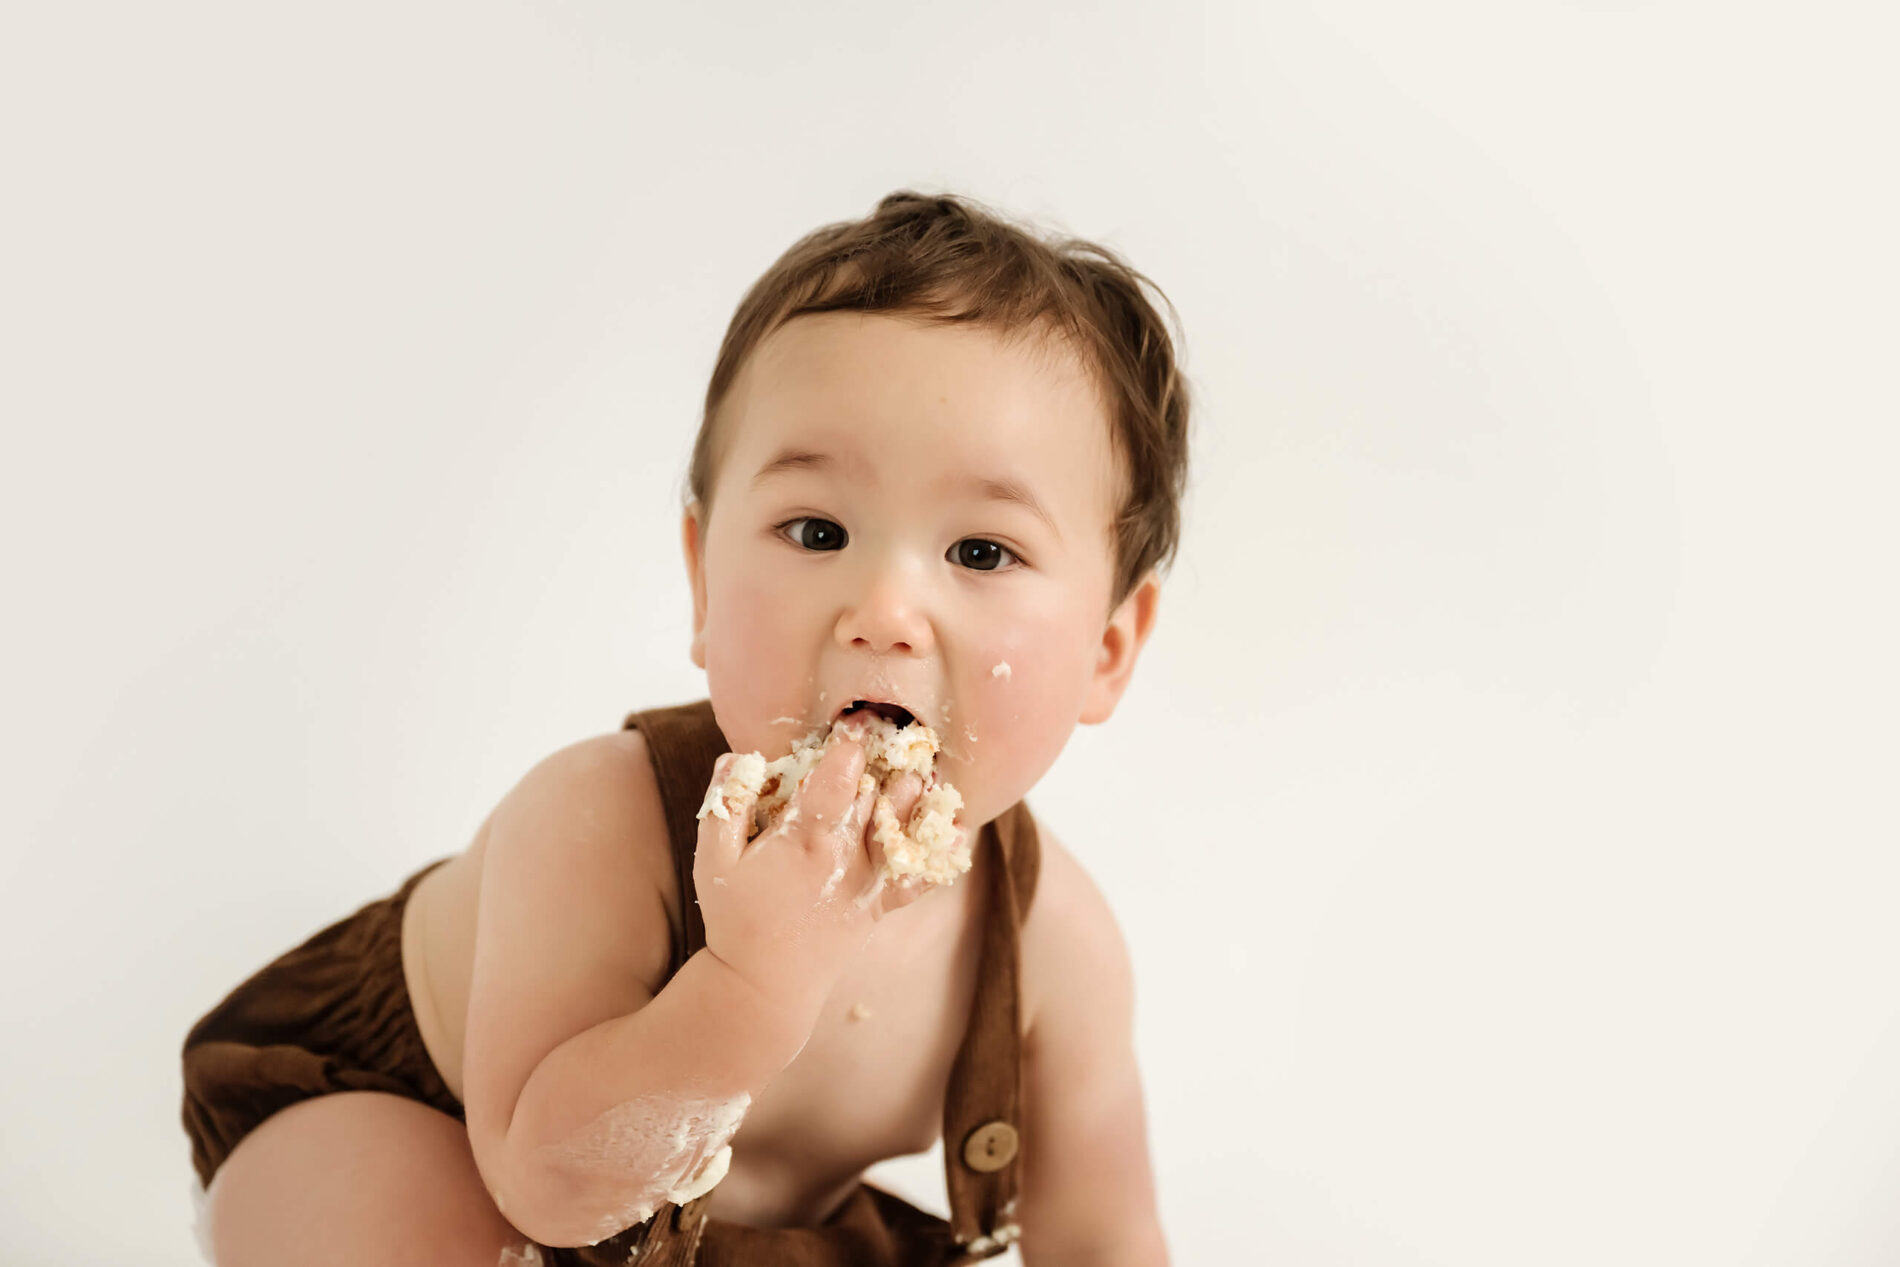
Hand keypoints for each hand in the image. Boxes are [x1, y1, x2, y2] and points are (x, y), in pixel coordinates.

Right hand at [693, 731, 935, 1013]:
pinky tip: (956, 829)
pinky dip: (942, 854)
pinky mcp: (881, 904)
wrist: (762, 987)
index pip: (839, 775)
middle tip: (895, 732)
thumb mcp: (712, 861)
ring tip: (920, 766)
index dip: (850, 743)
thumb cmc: (734, 920)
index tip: (854, 724)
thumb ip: (724, 805)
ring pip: (908, 825)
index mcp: (806, 837)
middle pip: (880, 791)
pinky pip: (922, 876)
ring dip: (917, 793)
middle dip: (887, 758)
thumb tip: (736, 756)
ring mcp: (869, 880)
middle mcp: (847, 854)